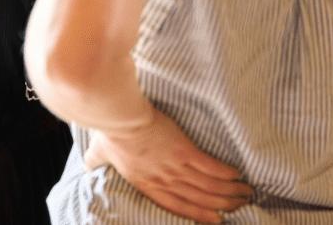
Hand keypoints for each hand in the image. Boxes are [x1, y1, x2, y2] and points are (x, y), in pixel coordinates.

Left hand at [84, 108, 252, 223]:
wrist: (120, 117)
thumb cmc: (109, 132)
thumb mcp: (98, 154)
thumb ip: (95, 163)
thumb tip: (88, 166)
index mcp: (146, 184)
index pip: (176, 206)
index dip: (197, 215)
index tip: (214, 220)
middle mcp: (164, 180)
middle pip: (198, 199)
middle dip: (221, 205)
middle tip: (238, 207)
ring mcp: (175, 167)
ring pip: (208, 186)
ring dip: (228, 191)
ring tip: (244, 193)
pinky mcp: (184, 151)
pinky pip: (210, 167)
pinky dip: (224, 173)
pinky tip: (236, 175)